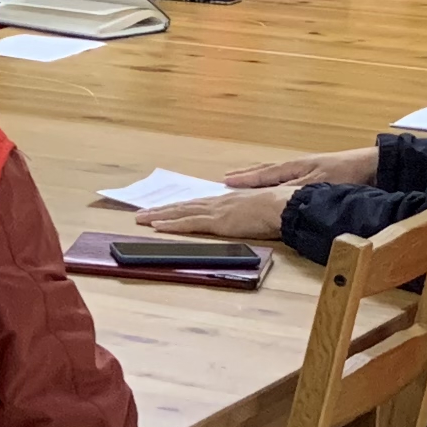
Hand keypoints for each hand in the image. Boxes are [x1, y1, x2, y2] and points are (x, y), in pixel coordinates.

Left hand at [149, 186, 292, 242]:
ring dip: (159, 215)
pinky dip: (171, 224)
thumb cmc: (278, 209)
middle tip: (142, 213)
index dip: (179, 207)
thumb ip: (246, 214)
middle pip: (184, 206)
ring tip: (142, 218)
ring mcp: (215, 211)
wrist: (284, 207)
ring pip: (181, 212)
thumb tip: (243, 218)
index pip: (197, 204)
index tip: (165, 208)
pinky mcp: (216, 222)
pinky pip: (189, 223)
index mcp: (227, 201)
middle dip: (162, 210)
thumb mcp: (258, 210)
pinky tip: (157, 226)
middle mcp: (217, 203)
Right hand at [217, 147, 375, 189]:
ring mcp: (304, 169)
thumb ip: (292, 192)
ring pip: (273, 172)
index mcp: (293, 168)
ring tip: (243, 177)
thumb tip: (268, 197)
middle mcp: (295, 167)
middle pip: (264, 171)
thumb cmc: (345, 175)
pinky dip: (272, 178)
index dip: (244, 180)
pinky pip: (284, 175)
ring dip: (256, 175)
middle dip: (245, 175)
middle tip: (227, 177)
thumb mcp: (316, 186)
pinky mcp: (315, 173)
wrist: (372, 167)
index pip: (262, 175)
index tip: (226, 181)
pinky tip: (274, 181)